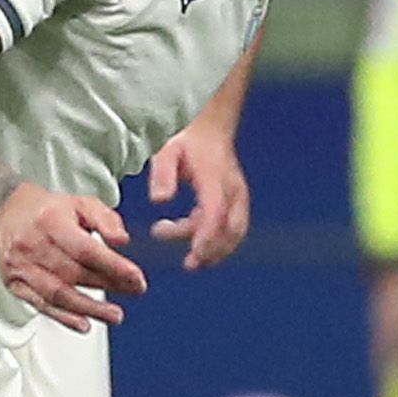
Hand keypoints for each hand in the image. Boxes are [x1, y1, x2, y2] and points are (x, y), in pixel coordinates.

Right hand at [0, 183, 145, 331]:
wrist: (5, 213)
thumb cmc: (46, 211)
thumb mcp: (80, 203)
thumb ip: (105, 219)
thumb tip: (122, 240)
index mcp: (50, 222)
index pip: (85, 249)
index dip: (113, 266)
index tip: (135, 277)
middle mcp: (32, 245)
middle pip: (74, 273)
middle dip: (109, 285)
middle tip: (134, 291)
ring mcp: (21, 267)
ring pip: (58, 294)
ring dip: (89, 308)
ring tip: (113, 315)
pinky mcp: (15, 284)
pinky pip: (42, 305)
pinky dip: (64, 318)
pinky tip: (83, 323)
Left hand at [147, 124, 252, 270]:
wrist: (211, 132)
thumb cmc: (188, 143)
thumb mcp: (167, 152)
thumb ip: (162, 175)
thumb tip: (159, 201)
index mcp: (215, 178)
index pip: (216, 212)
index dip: (207, 236)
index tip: (195, 254)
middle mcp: (232, 190)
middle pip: (232, 229)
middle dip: (214, 251)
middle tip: (190, 264)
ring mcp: (237, 198)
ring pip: (233, 233)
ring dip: (212, 248)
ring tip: (183, 251)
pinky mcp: (236, 204)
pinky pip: (230, 229)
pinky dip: (213, 239)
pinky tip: (184, 231)